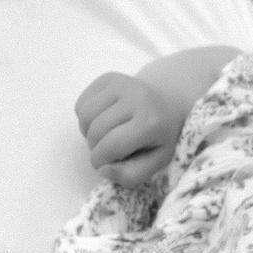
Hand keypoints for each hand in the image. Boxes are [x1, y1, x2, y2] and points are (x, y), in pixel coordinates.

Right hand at [74, 72, 177, 186]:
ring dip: (88, 132)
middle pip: (94, 131)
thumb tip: (103, 170)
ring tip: (105, 135)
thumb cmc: (162, 136)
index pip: (110, 147)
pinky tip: (103, 119)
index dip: (101, 161)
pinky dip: (85, 117)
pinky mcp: (108, 78)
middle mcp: (135, 97)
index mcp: (150, 121)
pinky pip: (81, 103)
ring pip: (84, 115)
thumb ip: (131, 175)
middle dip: (95, 148)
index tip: (106, 164)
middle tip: (108, 150)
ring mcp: (121, 83)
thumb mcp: (156, 161)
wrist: (170, 101)